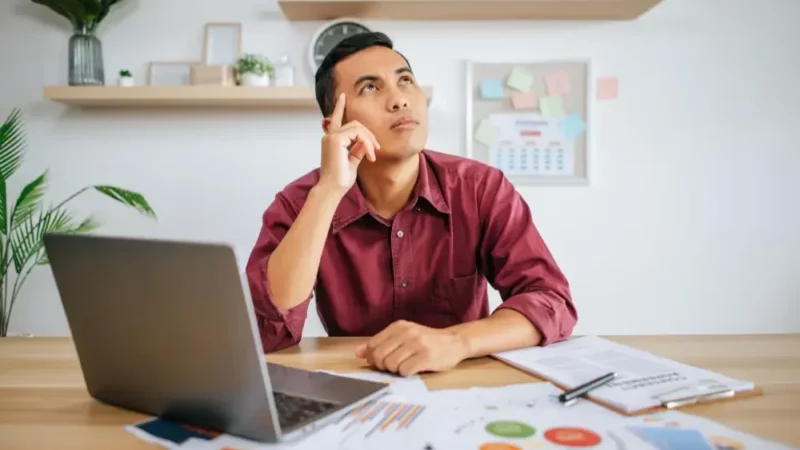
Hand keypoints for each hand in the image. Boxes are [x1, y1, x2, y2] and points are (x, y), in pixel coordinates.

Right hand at [318, 92, 379, 193]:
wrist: (332, 189)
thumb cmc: (340, 180)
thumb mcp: (352, 162)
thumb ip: (357, 150)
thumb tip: (364, 143)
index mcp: (331, 140)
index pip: (336, 119)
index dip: (340, 107)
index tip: (343, 96)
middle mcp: (330, 136)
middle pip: (354, 124)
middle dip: (369, 134)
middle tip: (377, 149)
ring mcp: (332, 136)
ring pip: (357, 127)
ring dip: (370, 140)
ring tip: (373, 154)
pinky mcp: (336, 139)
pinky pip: (358, 134)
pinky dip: (367, 143)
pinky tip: (370, 155)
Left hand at [354, 320, 469, 376]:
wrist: (454, 342)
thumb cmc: (426, 341)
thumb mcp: (403, 337)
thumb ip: (381, 343)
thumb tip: (358, 353)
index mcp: (398, 326)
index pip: (373, 345)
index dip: (373, 358)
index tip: (382, 362)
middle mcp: (407, 332)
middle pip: (380, 356)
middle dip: (383, 366)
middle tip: (394, 366)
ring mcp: (417, 344)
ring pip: (391, 364)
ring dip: (396, 370)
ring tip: (406, 366)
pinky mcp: (426, 356)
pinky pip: (405, 371)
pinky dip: (406, 373)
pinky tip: (414, 369)